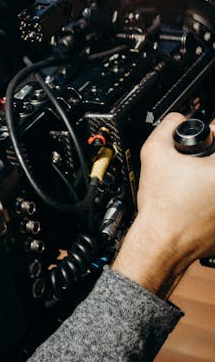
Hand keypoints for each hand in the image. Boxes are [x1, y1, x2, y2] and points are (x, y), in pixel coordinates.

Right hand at [112, 112, 214, 297]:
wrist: (161, 241)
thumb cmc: (162, 204)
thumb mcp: (154, 151)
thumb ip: (168, 125)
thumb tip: (177, 120)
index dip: (210, 133)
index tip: (206, 136)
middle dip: (208, 158)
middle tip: (194, 162)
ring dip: (207, 179)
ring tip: (191, 183)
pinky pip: (214, 203)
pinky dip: (208, 200)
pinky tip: (193, 202)